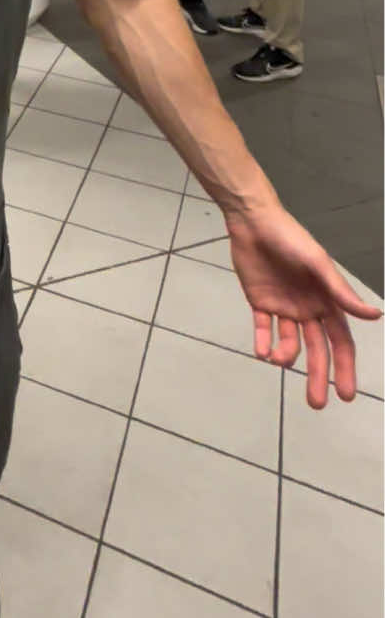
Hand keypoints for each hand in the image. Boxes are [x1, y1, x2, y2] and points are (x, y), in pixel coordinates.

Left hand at [225, 202, 381, 407]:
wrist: (253, 222)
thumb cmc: (290, 240)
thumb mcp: (318, 264)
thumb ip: (341, 293)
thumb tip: (375, 315)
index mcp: (326, 301)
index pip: (340, 342)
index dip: (344, 367)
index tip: (346, 395)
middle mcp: (307, 308)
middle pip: (316, 349)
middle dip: (317, 376)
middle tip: (316, 404)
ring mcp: (283, 306)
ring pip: (289, 342)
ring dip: (285, 355)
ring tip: (277, 359)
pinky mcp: (260, 301)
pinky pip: (262, 328)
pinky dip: (262, 341)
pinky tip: (261, 351)